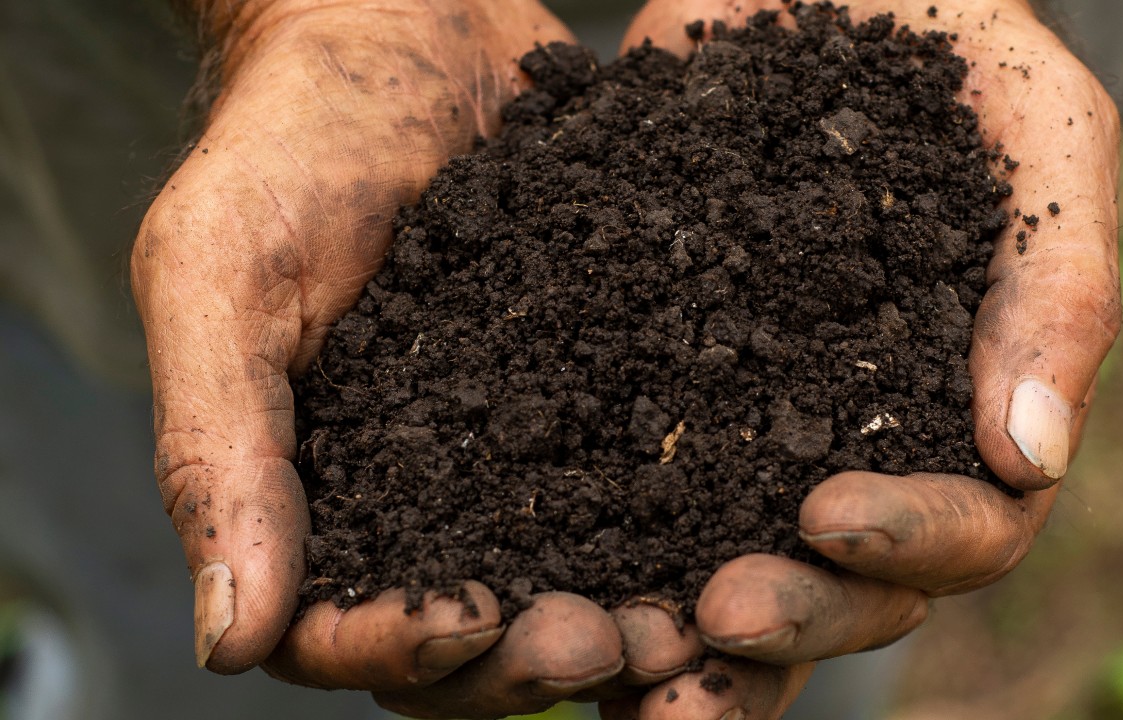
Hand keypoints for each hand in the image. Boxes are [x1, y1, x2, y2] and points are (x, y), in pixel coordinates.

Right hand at [132, 1, 700, 714]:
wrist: (407, 33)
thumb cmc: (289, 142)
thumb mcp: (221, 278)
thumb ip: (217, 451)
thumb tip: (229, 644)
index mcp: (310, 493)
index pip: (337, 631)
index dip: (398, 650)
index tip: (472, 620)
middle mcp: (418, 497)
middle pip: (467, 642)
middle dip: (528, 661)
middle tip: (606, 642)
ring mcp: (514, 456)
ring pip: (566, 587)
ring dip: (621, 624)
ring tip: (685, 623)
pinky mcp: (597, 398)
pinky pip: (642, 488)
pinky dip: (683, 531)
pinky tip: (740, 532)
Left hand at [600, 1, 1121, 716]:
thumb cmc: (946, 39)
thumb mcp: (1037, 129)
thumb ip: (1058, 284)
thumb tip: (1031, 458)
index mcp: (964, 404)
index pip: (969, 525)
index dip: (909, 540)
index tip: (828, 515)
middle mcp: (858, 438)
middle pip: (843, 582)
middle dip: (787, 613)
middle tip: (709, 622)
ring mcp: (751, 419)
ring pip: (728, 566)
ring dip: (678, 636)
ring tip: (610, 659)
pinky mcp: (646, 378)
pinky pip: (618, 485)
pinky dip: (585, 544)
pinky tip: (528, 576)